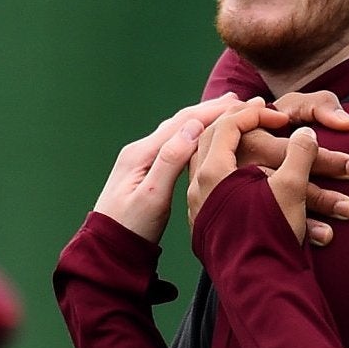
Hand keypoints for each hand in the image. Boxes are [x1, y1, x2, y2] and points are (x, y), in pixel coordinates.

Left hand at [94, 97, 243, 242]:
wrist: (107, 248)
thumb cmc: (130, 228)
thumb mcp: (152, 197)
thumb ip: (171, 161)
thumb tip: (193, 127)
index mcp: (142, 153)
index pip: (184, 122)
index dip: (214, 111)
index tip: (241, 103)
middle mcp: (140, 149)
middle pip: (181, 120)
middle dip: (212, 108)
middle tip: (241, 99)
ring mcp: (141, 158)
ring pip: (178, 129)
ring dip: (203, 117)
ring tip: (227, 108)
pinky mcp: (145, 168)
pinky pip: (174, 142)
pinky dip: (194, 132)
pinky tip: (203, 132)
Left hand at [188, 105, 348, 246]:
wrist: (257, 285)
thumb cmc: (271, 236)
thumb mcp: (291, 189)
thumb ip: (299, 155)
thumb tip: (305, 133)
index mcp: (213, 173)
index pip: (228, 126)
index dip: (256, 114)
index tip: (280, 117)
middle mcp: (197, 187)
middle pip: (210, 138)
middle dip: (236, 121)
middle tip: (258, 114)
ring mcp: (197, 206)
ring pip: (204, 161)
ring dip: (226, 144)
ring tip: (246, 136)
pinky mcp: (203, 223)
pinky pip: (206, 183)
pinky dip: (222, 168)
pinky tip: (237, 171)